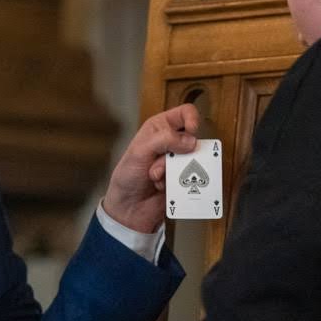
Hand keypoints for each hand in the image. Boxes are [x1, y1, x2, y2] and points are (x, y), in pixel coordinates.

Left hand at [103, 103, 200, 232]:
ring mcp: (178, 160)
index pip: (185, 113)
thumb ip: (164, 139)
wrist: (129, 207)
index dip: (192, 120)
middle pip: (192, 139)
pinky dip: (176, 182)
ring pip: (192, 159)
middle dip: (178, 154)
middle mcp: (171, 141)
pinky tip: (160, 187)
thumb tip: (191, 140)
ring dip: (173, 170)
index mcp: (160, 127)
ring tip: (155, 177)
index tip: (191, 132)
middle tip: (159, 163)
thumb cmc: (128, 176)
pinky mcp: (184, 178)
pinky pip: (192, 176)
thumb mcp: (140, 151)